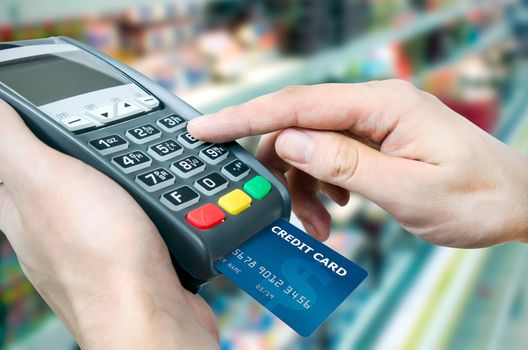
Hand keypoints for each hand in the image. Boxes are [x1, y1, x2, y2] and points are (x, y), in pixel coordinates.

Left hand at [0, 100, 217, 348]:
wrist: (153, 314)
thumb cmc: (101, 254)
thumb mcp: (46, 178)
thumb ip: (12, 141)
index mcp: (22, 210)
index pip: (9, 161)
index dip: (23, 131)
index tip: (44, 111)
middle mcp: (53, 232)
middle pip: (62, 177)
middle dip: (84, 151)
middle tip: (109, 127)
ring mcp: (96, 247)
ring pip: (107, 196)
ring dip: (127, 174)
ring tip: (149, 154)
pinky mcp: (134, 259)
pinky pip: (140, 219)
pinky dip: (152, 202)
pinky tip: (167, 195)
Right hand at [189, 80, 527, 247]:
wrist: (514, 203)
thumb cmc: (475, 195)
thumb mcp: (408, 189)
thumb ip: (344, 164)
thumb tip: (290, 143)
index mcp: (382, 105)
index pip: (298, 105)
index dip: (246, 117)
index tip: (206, 129)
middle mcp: (373, 106)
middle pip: (299, 126)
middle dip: (278, 168)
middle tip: (278, 208)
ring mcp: (372, 123)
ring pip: (311, 147)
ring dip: (303, 186)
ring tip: (319, 222)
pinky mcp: (374, 142)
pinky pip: (330, 158)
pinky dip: (321, 185)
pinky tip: (334, 207)